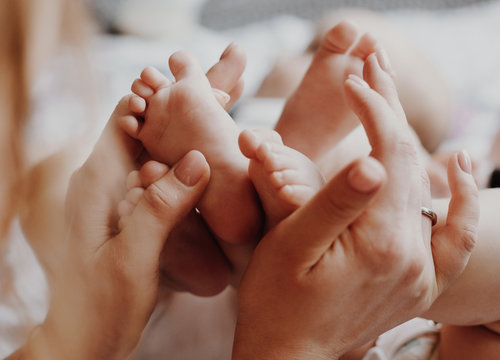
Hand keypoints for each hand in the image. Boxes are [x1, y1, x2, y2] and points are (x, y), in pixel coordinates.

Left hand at [12, 101, 210, 358]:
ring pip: (157, 151)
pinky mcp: (133, 212)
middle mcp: (105, 181)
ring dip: (188, 135)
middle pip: (146, 129)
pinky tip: (213, 166)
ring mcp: (119, 195)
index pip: (125, 117)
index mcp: (95, 182)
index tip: (203, 90)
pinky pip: (161, 177)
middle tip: (229, 93)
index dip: (162, 97)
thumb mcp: (130, 259)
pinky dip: (187, 165)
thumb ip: (159, 209)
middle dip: (183, 110)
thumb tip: (197, 160)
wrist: (84, 339)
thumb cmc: (99, 305)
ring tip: (227, 118)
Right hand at [232, 52, 478, 359]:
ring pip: (429, 187)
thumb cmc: (275, 301)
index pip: (390, 155)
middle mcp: (413, 256)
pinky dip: (465, 201)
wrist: (288, 356)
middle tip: (374, 64)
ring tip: (394, 97)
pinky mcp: (419, 281)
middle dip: (391, 110)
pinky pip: (457, 237)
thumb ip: (334, 204)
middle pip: (413, 163)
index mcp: (380, 243)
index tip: (353, 78)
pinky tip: (460, 169)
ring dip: (414, 138)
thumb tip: (373, 162)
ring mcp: (421, 271)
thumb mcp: (291, 247)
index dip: (374, 110)